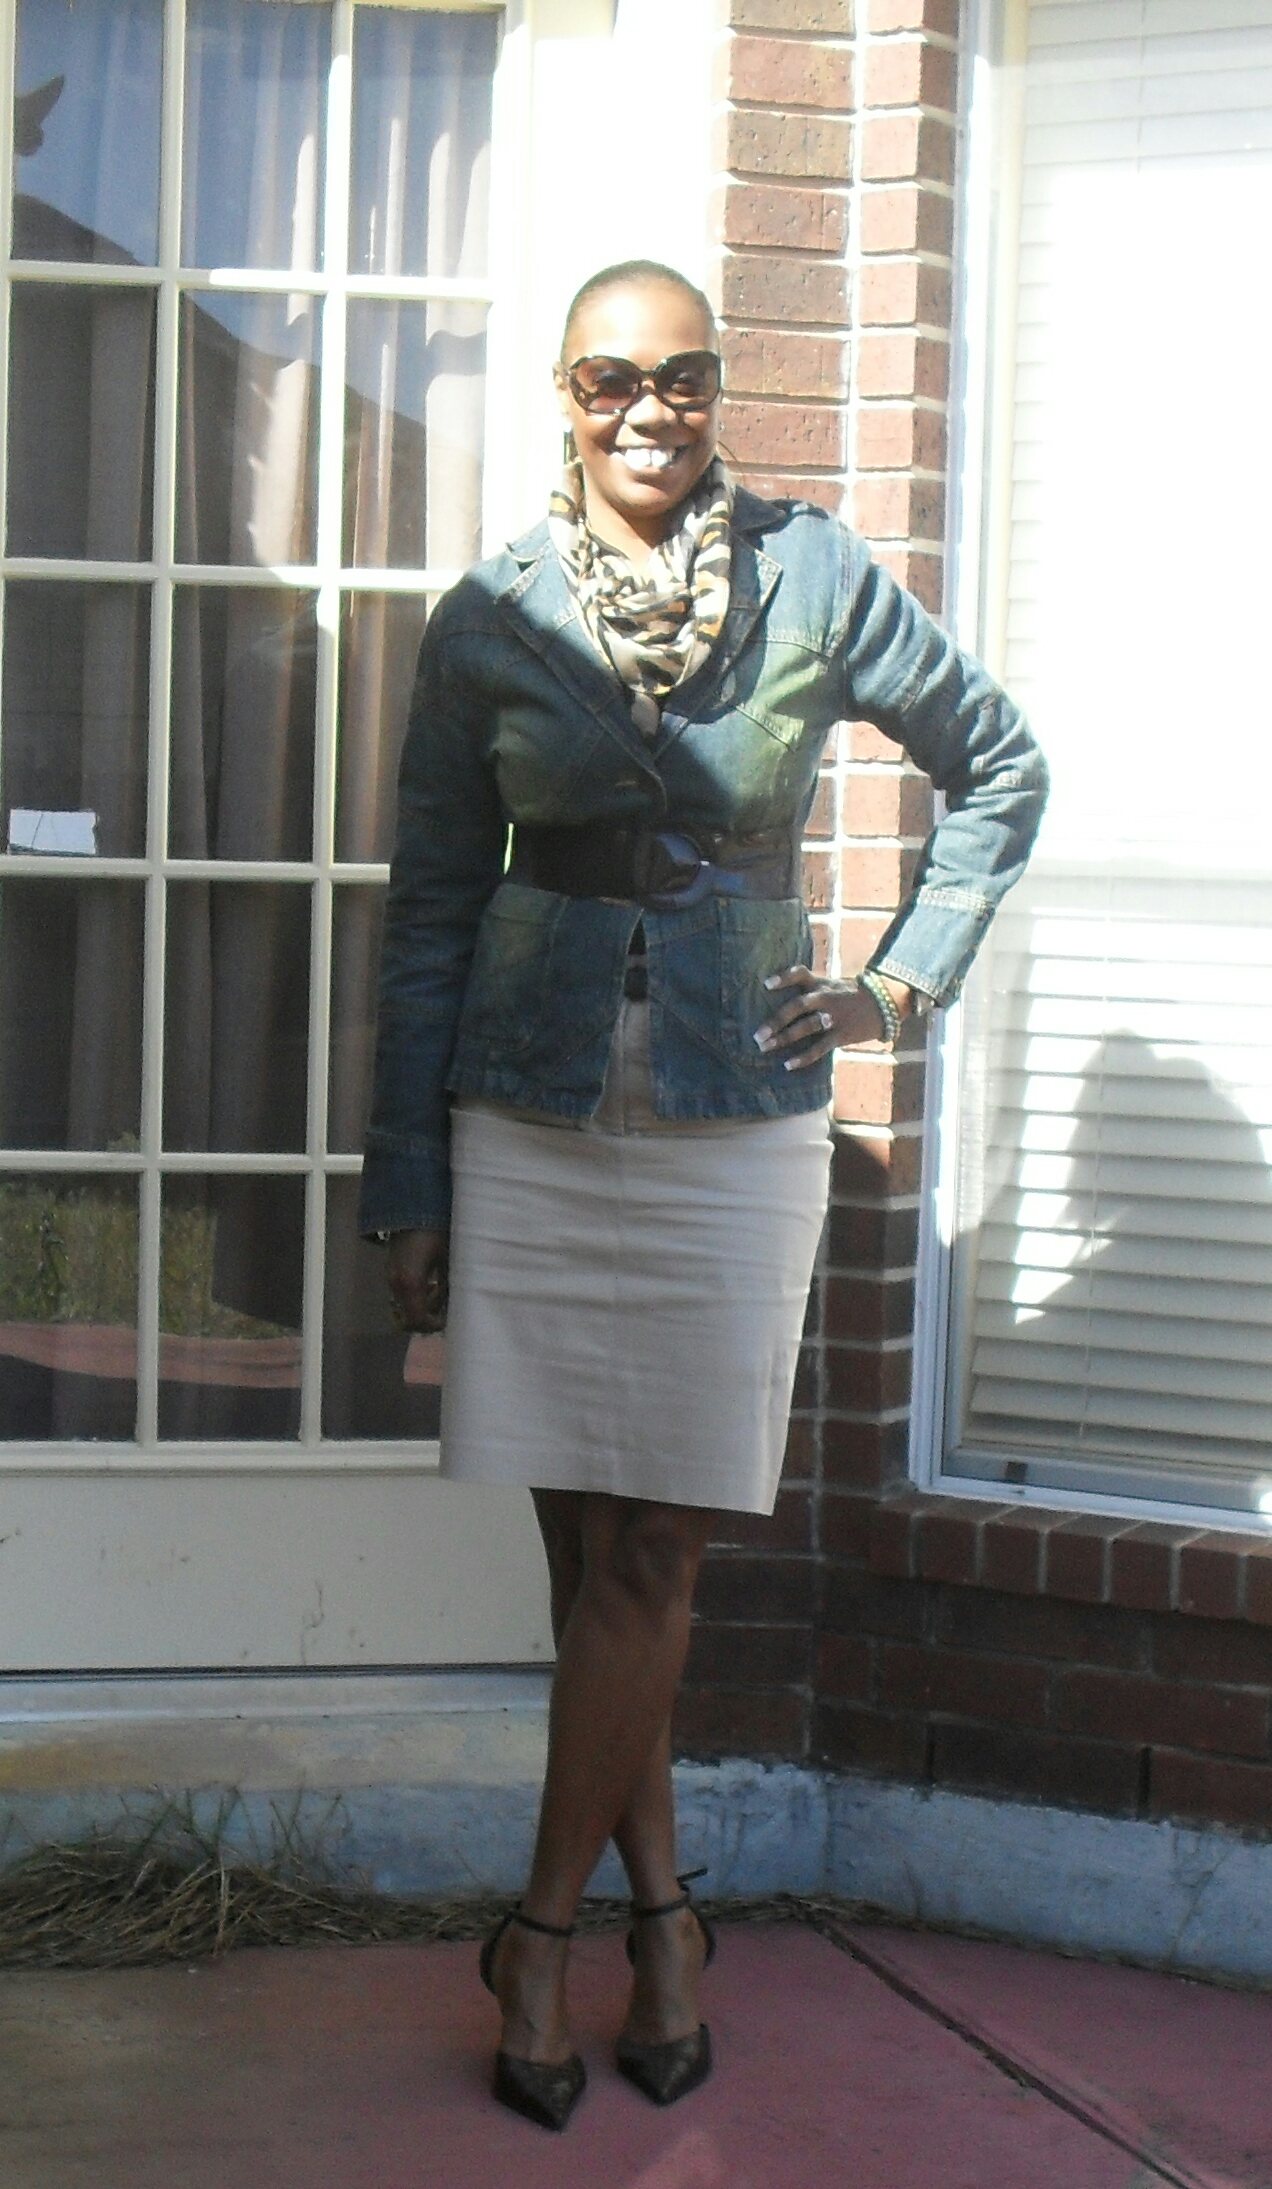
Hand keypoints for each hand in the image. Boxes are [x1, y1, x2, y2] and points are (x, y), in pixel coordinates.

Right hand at [386, 1227, 449, 1332]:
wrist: (412, 1206)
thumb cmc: (435, 1230)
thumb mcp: (448, 1258)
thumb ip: (448, 1285)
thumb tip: (456, 1306)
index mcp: (411, 1282)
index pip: (416, 1320)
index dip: (433, 1326)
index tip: (448, 1320)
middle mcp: (396, 1284)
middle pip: (407, 1319)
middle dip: (426, 1320)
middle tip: (445, 1312)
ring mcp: (391, 1277)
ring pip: (404, 1308)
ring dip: (422, 1308)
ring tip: (440, 1293)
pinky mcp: (391, 1271)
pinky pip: (401, 1295)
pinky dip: (415, 1298)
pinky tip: (431, 1284)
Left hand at [753, 966, 909, 1071]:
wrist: (884, 1005)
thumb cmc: (852, 995)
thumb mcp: (834, 984)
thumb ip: (813, 987)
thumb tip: (783, 995)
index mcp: (822, 984)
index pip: (801, 974)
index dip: (784, 978)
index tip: (766, 984)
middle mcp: (826, 998)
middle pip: (798, 1006)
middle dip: (776, 1020)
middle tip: (758, 1034)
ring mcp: (833, 1017)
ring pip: (805, 1028)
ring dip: (784, 1038)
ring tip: (765, 1047)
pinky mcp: (841, 1035)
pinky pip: (819, 1048)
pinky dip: (803, 1057)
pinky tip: (788, 1064)